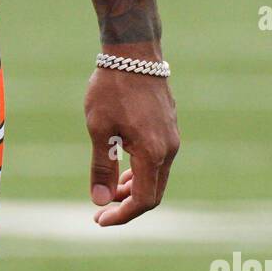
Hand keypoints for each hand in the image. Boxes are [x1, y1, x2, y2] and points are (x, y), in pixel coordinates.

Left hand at [85, 48, 178, 225]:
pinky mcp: (169, 126)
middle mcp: (169, 148)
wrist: (133, 51)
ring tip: (110, 190)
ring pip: (156, 175)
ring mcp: (172, 137)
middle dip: (127, 205)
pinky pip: (158, 159)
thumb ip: (101, 166)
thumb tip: (101, 201)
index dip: (122, 215)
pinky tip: (123, 166)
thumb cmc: (112, 87)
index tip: (100, 220)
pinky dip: (141, 170)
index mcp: (153, 152)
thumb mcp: (99, 128)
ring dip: (134, 187)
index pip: (143, 200)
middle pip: (153, 192)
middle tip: (101, 211)